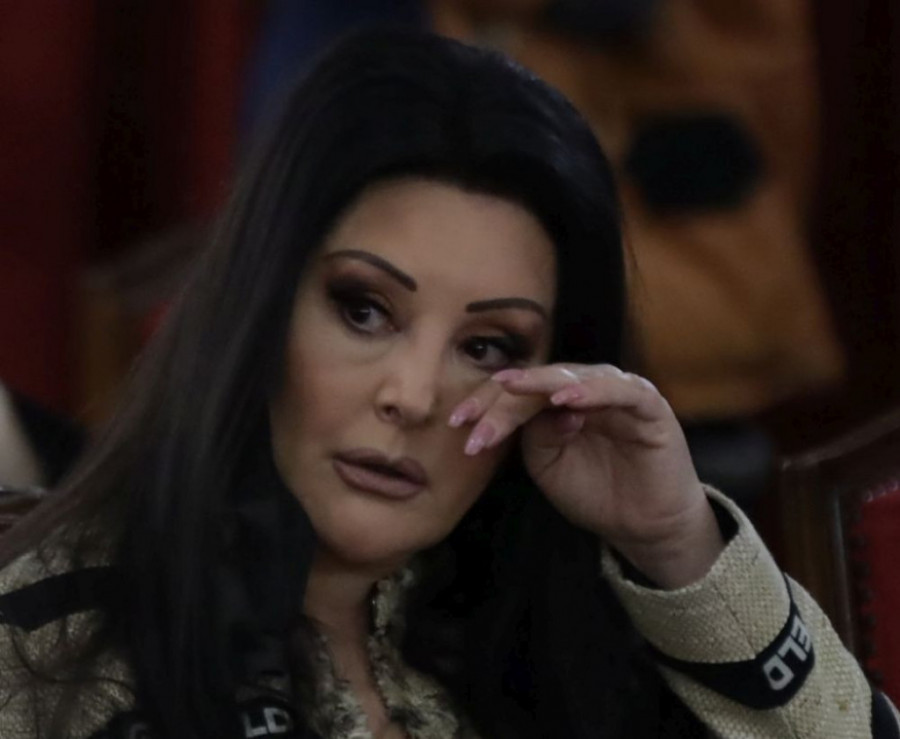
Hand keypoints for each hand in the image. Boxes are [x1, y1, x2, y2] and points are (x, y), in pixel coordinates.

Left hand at [448, 364, 724, 587]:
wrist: (643, 526)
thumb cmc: (595, 491)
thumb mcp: (548, 464)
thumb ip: (534, 435)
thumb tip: (528, 409)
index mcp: (558, 400)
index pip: (518, 391)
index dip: (486, 403)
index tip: (457, 423)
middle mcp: (586, 388)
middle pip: (538, 380)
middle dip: (502, 399)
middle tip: (473, 421)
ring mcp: (618, 392)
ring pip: (573, 376)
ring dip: (539, 384)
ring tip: (512, 390)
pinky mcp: (648, 404)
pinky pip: (619, 389)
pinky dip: (591, 390)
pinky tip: (565, 399)